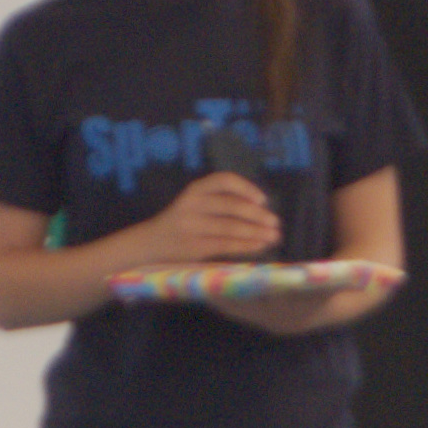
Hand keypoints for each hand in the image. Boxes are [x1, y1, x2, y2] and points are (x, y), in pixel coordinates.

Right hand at [138, 171, 281, 268]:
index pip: (224, 181)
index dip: (246, 188)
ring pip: (230, 228)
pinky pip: (225, 245)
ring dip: (256, 232)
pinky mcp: (193, 246)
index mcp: (195, 189)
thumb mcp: (196, 204)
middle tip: (276, 222)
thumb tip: (261, 210)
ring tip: (273, 236)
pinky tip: (258, 246)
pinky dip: (245, 245)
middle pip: (231, 206)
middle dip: (257, 215)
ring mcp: (191, 226)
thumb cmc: (183, 222)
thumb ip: (221, 203)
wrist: (151, 243)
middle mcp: (192, 204)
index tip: (262, 200)